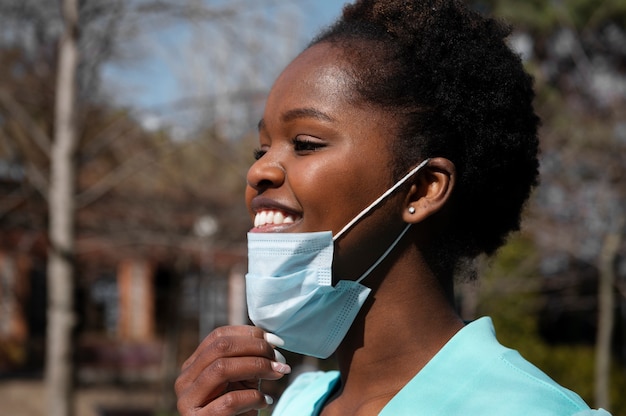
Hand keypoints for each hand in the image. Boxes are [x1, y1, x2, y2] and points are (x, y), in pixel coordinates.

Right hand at [175, 325, 290, 415]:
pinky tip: (265, 402)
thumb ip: (249, 359)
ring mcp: (187, 400)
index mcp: (193, 365)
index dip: (249, 333)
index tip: (275, 341)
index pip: (218, 336)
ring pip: (221, 368)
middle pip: (220, 347)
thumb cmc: (238, 411)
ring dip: (257, 366)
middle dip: (256, 348)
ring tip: (278, 373)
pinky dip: (253, 398)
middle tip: (279, 358)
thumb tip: (271, 340)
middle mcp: (185, 380)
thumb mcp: (242, 380)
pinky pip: (229, 401)